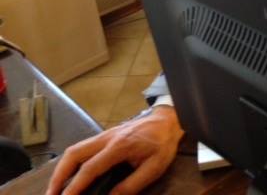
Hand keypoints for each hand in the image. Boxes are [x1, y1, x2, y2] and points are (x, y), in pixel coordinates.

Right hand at [46, 105, 183, 194]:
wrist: (168, 120)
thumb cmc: (162, 143)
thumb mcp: (154, 167)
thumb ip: (132, 185)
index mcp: (119, 146)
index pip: (90, 168)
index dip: (75, 187)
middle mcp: (106, 138)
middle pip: (73, 154)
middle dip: (58, 177)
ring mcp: (104, 135)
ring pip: (74, 149)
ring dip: (61, 170)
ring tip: (56, 190)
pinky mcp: (105, 135)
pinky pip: (81, 148)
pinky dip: (70, 163)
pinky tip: (69, 175)